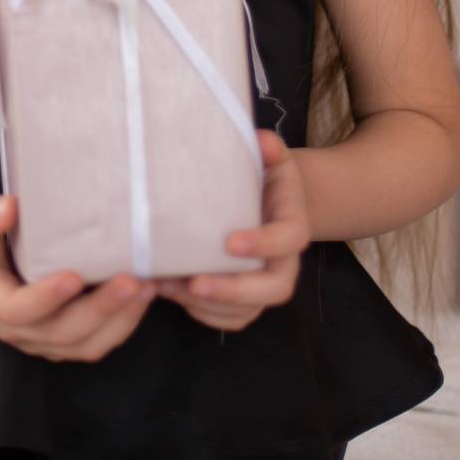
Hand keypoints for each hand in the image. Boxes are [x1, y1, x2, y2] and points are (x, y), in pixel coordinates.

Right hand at [0, 193, 157, 361]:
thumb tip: (10, 206)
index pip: (21, 311)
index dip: (47, 298)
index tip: (74, 276)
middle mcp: (20, 332)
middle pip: (64, 333)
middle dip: (102, 309)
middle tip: (134, 280)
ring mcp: (43, 342)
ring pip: (85, 345)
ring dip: (121, 319)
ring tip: (149, 287)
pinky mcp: (62, 343)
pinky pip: (94, 344)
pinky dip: (123, 325)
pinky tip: (143, 297)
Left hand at [155, 130, 309, 331]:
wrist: (267, 200)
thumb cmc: (264, 175)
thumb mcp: (270, 156)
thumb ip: (267, 148)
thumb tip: (262, 140)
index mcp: (292, 222)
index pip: (288, 239)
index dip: (263, 244)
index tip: (230, 243)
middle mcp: (285, 260)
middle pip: (274, 289)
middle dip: (233, 291)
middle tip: (194, 283)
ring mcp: (266, 283)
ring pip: (247, 310)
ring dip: (208, 305)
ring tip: (168, 286)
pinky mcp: (247, 299)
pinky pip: (231, 319)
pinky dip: (202, 313)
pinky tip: (172, 293)